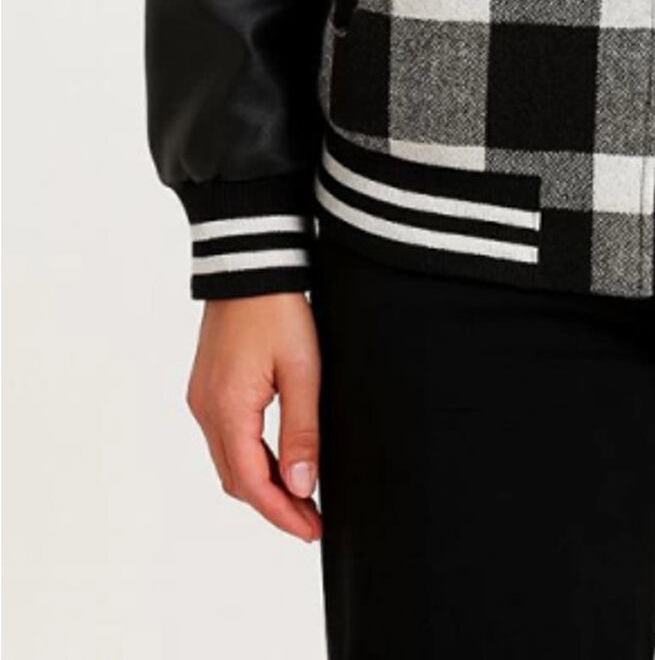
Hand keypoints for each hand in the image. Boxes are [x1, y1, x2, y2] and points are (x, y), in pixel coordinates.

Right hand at [186, 292, 322, 541]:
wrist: (250, 263)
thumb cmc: (278, 309)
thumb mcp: (302, 370)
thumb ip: (302, 431)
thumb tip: (303, 487)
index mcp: (228, 410)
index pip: (253, 484)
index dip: (282, 514)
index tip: (311, 531)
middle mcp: (206, 410)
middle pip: (237, 479)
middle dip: (274, 505)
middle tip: (311, 520)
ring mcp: (202, 399)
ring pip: (229, 461)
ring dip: (262, 483)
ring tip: (301, 496)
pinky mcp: (206, 387)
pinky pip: (226, 438)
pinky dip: (251, 458)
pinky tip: (278, 459)